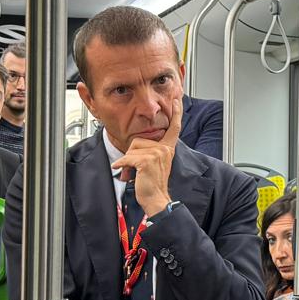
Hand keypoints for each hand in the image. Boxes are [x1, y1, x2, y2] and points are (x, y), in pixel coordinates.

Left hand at [112, 95, 181, 214]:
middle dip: (131, 155)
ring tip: (133, 174)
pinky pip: (127, 158)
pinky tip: (124, 173)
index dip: (176, 113)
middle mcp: (165, 149)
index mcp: (167, 148)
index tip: (177, 100)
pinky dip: (122, 166)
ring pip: (131, 149)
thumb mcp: (153, 164)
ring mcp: (157, 154)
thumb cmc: (152, 184)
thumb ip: (148, 152)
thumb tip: (130, 152)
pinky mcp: (147, 160)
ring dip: (127, 163)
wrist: (156, 199)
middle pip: (138, 140)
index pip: (174, 128)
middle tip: (134, 170)